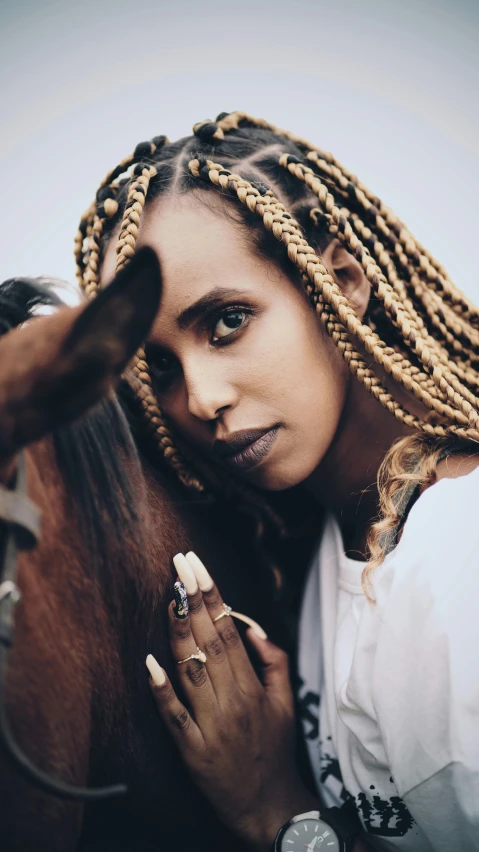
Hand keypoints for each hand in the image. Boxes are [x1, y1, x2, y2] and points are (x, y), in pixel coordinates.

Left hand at [146, 552, 318, 850]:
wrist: (269, 808)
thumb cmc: (274, 750)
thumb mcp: (287, 703)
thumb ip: (274, 660)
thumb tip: (251, 625)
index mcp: (253, 687)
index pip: (228, 630)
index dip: (212, 595)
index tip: (197, 565)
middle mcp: (232, 701)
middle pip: (210, 641)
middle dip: (194, 598)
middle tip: (179, 562)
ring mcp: (211, 726)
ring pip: (192, 670)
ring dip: (178, 630)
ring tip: (169, 595)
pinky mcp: (192, 752)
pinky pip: (174, 717)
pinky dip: (162, 691)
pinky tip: (148, 663)